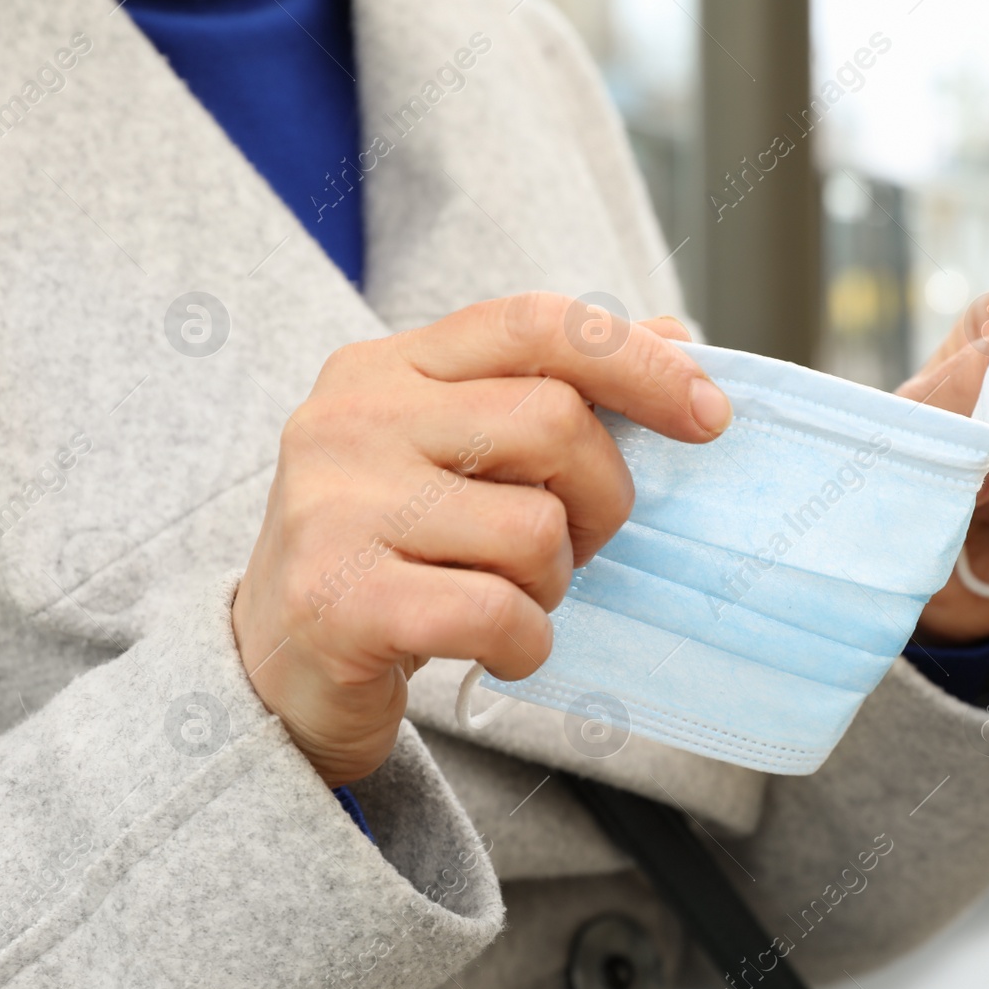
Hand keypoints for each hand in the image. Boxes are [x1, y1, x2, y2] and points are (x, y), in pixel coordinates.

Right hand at [232, 294, 728, 784]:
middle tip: (574, 546)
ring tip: (509, 598)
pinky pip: (498, 612)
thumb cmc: (398, 549)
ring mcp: (337, 508)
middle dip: (602, 500)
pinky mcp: (339, 600)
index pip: (538, 324)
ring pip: (536, 528)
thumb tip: (676, 334)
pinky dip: (526, 643)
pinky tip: (494, 648)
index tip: (710, 416)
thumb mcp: (464, 454)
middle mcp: (352, 419)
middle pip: (557, 424)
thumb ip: (556, 388)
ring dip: (554, 583)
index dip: (641, 364)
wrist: (278, 664)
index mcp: (389, 367)